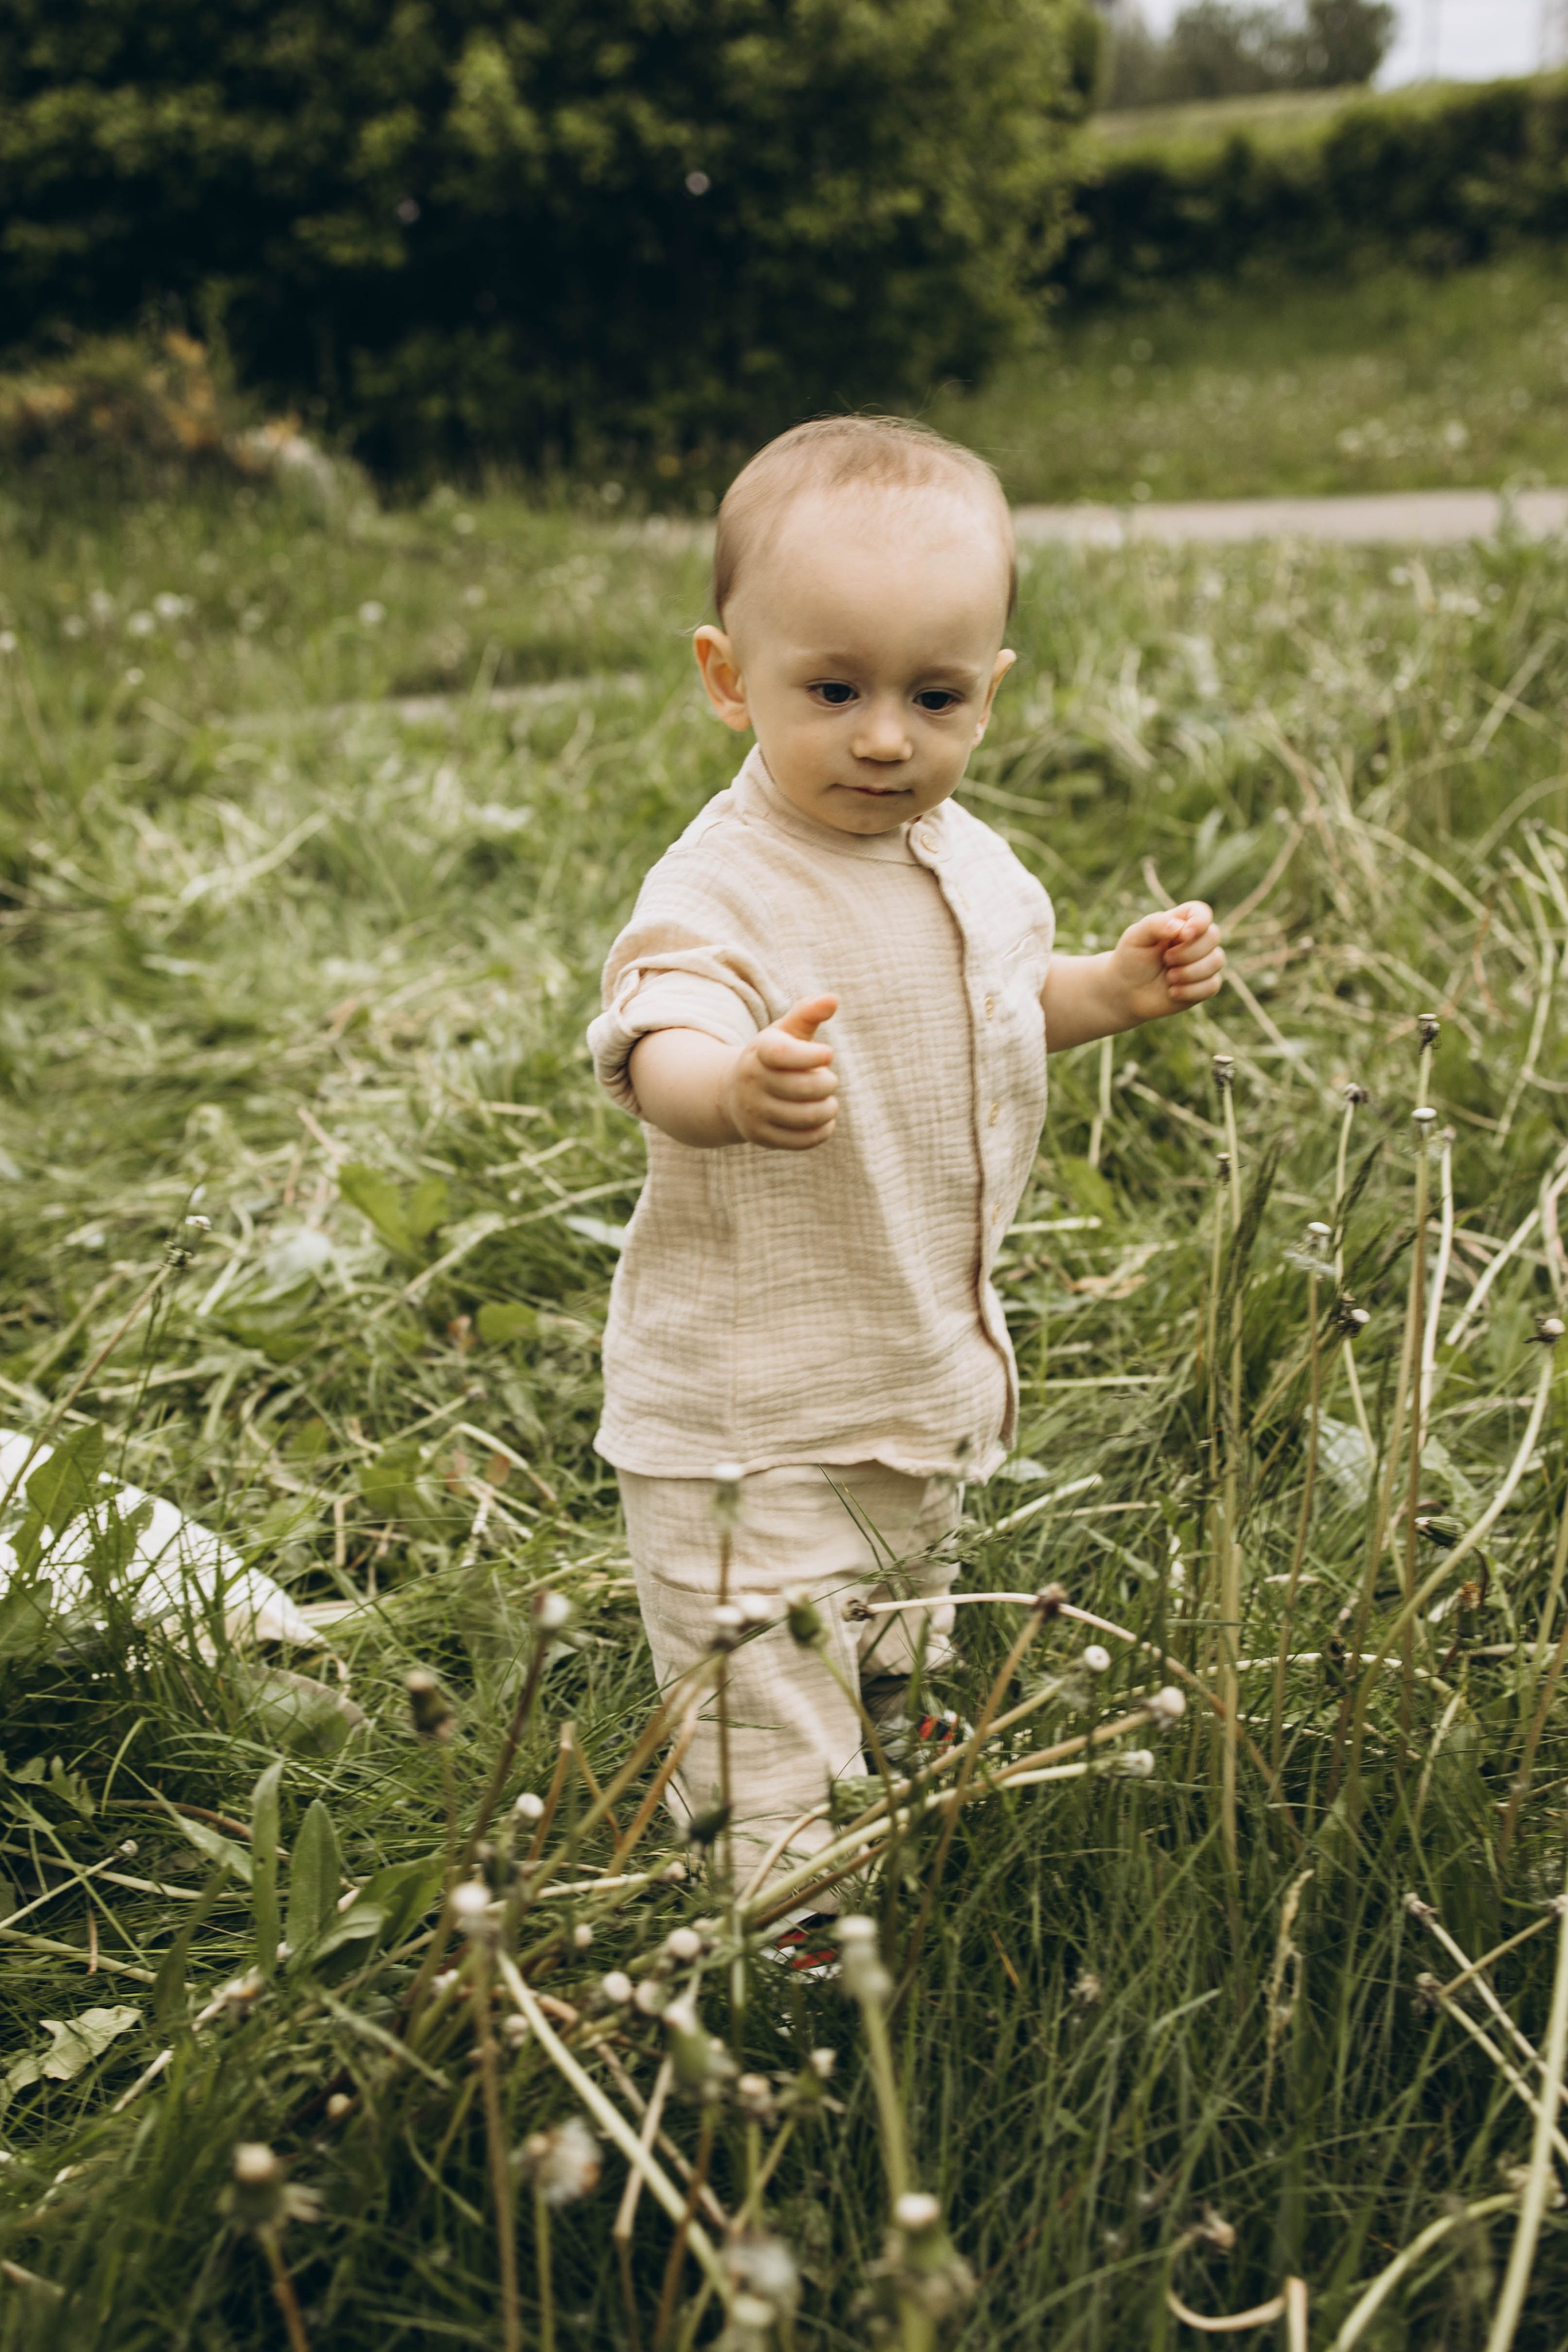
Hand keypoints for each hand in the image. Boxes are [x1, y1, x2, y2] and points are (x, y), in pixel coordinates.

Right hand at [720, 994, 838, 1149]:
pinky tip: (824, 1120)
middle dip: (827, 1084)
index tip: (828, 1054)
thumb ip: (807, 1013)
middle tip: (829, 1081)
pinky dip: (822, 1131)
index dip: (810, 1055)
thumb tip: (833, 999)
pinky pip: (802, 1140)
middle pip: (803, 1088)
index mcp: (759, 1052)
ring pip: (805, 1117)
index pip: (782, 1054)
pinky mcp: (761, 1137)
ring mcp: (754, 1112)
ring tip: (829, 1103)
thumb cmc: (771, 1058)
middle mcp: (752, 1082)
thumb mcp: (783, 1032)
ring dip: (828, 1109)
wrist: (731, 1094)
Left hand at [1108, 902, 1223, 1023]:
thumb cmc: (1131, 959)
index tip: (1184, 935)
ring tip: (1169, 978)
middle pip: (1213, 937)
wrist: (1127, 992)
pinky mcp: (1204, 985)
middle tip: (1166, 959)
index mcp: (1180, 923)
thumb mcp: (1135, 937)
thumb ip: (1155, 925)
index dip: (1199, 922)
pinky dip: (1191, 991)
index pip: (1202, 913)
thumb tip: (1181, 926)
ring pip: (1216, 961)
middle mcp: (1195, 941)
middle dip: (1188, 952)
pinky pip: (1213, 985)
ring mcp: (1202, 963)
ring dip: (1190, 972)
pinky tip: (1172, 992)